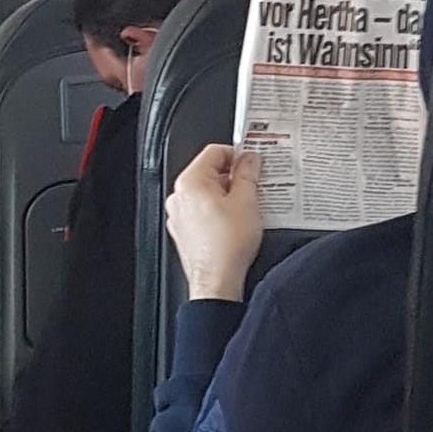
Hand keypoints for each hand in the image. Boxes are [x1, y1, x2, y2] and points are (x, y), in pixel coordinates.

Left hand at [166, 144, 262, 301]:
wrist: (217, 280)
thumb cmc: (227, 246)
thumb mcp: (247, 200)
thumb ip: (248, 173)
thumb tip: (249, 159)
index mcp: (190, 183)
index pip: (213, 151)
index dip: (236, 153)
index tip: (252, 161)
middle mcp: (179, 197)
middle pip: (209, 171)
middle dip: (233, 175)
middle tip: (254, 183)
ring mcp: (179, 215)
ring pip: (206, 191)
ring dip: (227, 193)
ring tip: (247, 204)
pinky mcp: (184, 230)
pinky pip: (202, 210)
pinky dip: (218, 209)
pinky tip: (236, 220)